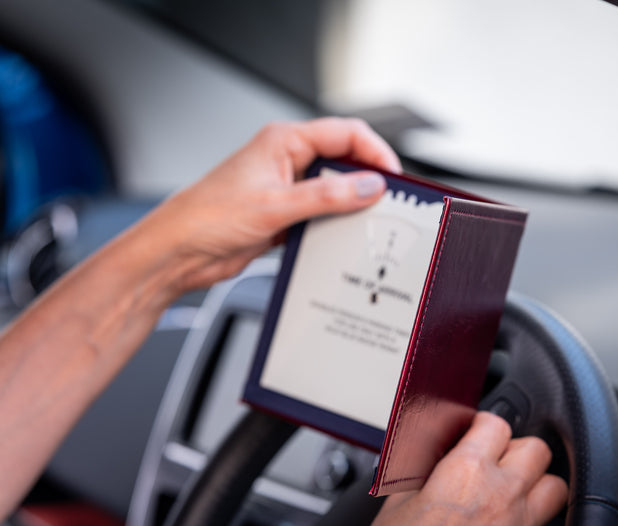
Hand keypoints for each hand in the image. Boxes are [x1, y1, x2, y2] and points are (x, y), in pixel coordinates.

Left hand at [140, 117, 400, 292]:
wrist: (178, 253)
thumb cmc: (207, 217)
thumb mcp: (276, 205)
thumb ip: (327, 196)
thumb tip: (368, 186)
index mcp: (283, 141)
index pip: (345, 133)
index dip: (374, 152)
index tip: (392, 177)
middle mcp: (287, 161)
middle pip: (344, 161)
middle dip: (366, 180)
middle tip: (385, 203)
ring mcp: (287, 189)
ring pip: (335, 191)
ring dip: (350, 207)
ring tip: (365, 223)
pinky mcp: (284, 215)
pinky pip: (322, 215)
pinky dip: (334, 225)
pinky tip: (339, 238)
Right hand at [368, 412, 568, 525]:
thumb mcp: (399, 499)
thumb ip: (425, 467)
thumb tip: (436, 451)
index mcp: (467, 472)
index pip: (495, 425)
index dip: (483, 425)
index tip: (475, 432)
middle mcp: (502, 496)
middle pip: (536, 450)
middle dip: (516, 450)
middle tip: (495, 459)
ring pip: (554, 487)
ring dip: (536, 483)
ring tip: (511, 489)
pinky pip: (544, 524)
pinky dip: (532, 518)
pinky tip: (507, 521)